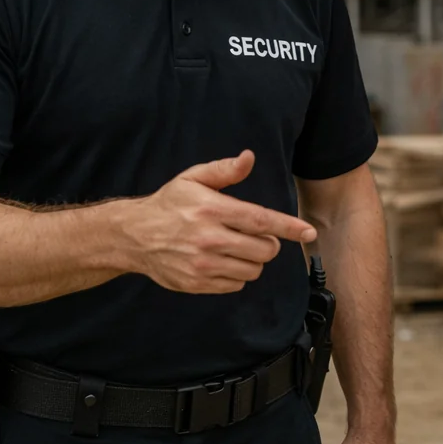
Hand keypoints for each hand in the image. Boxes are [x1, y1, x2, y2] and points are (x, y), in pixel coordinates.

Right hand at [123, 150, 316, 293]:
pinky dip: (237, 275)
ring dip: (254, 260)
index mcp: (212, 210)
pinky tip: (223, 261)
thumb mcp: (192, 178)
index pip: (261, 221)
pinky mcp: (198, 284)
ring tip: (238, 248)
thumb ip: (224, 170)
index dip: (289, 227)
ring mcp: (203, 264)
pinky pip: (236, 285)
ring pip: (253, 270)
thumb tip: (249, 158)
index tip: (309, 232)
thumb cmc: (169, 204)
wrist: (133, 237)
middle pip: (264, 250)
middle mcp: (209, 239)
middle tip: (257, 236)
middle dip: (269, 244)